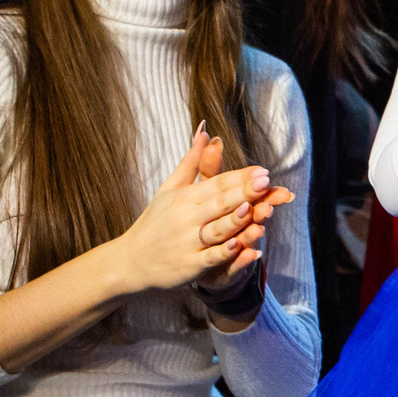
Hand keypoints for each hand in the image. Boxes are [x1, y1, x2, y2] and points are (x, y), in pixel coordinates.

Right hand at [115, 129, 293, 293]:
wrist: (131, 261)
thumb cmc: (155, 222)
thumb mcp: (170, 189)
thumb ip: (192, 162)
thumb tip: (205, 130)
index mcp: (184, 197)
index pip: (216, 184)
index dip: (240, 178)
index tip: (262, 171)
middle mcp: (186, 218)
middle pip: (219, 203)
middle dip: (244, 192)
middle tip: (266, 182)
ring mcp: (187, 242)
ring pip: (217, 229)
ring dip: (235, 219)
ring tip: (254, 208)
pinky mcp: (189, 266)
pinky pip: (209, 258)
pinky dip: (224, 253)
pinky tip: (240, 246)